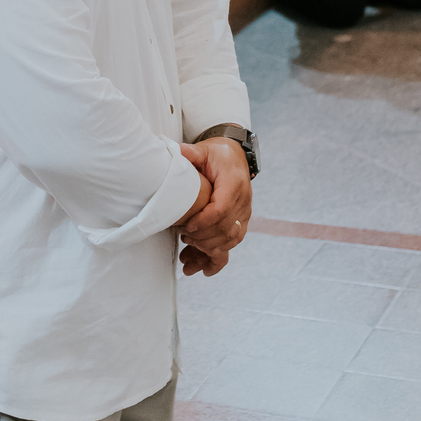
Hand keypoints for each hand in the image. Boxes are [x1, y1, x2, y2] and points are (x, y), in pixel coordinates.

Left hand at [176, 138, 252, 277]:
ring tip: (186, 256)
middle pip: (226, 228)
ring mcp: (244, 213)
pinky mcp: (241, 221)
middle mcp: (243, 200)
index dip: (203, 222)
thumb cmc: (217, 153)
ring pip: (230, 240)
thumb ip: (190, 154)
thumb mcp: (203, 150)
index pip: (222, 209)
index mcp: (234, 183)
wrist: (234, 156)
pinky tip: (204, 271)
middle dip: (202, 239)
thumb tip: (175, 152)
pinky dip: (218, 258)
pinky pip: (232, 243)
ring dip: (208, 251)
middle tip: (182, 239)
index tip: (185, 227)